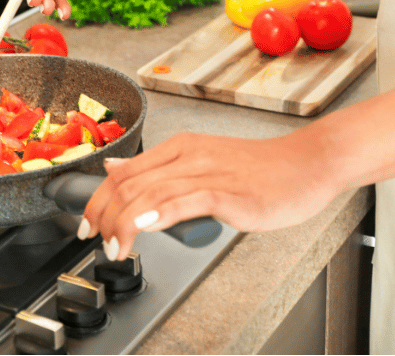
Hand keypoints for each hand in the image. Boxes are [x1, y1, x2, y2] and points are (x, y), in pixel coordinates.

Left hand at [79, 130, 340, 260]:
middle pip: (129, 182)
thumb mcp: (201, 160)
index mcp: (180, 146)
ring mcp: (208, 172)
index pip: (123, 170)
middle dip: (103, 214)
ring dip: (124, 223)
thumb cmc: (260, 170)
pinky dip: (159, 213)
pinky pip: (186, 200)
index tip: (87, 223)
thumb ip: (158, 168)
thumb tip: (116, 168)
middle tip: (95, 240)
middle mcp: (189, 154)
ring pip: (150, 192)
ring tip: (114, 247)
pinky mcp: (228, 191)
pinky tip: (143, 226)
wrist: (307, 164)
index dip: (97, 198)